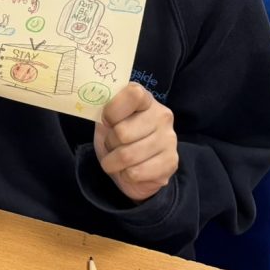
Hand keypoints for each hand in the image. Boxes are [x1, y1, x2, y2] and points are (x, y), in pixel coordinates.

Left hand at [94, 82, 178, 202]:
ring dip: (114, 162)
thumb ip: (104, 110)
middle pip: (122, 132)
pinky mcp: (171, 163)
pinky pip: (136, 173)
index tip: (106, 120)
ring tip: (120, 159)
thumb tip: (98, 107)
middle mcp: (162, 116)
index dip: (113, 110)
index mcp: (145, 99)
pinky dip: (126, 175)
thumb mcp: (107, 120)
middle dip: (109, 143)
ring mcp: (169, 139)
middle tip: (112, 145)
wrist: (133, 168)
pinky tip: (132, 170)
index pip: (133, 94)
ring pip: (127, 156)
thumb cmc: (117, 138)